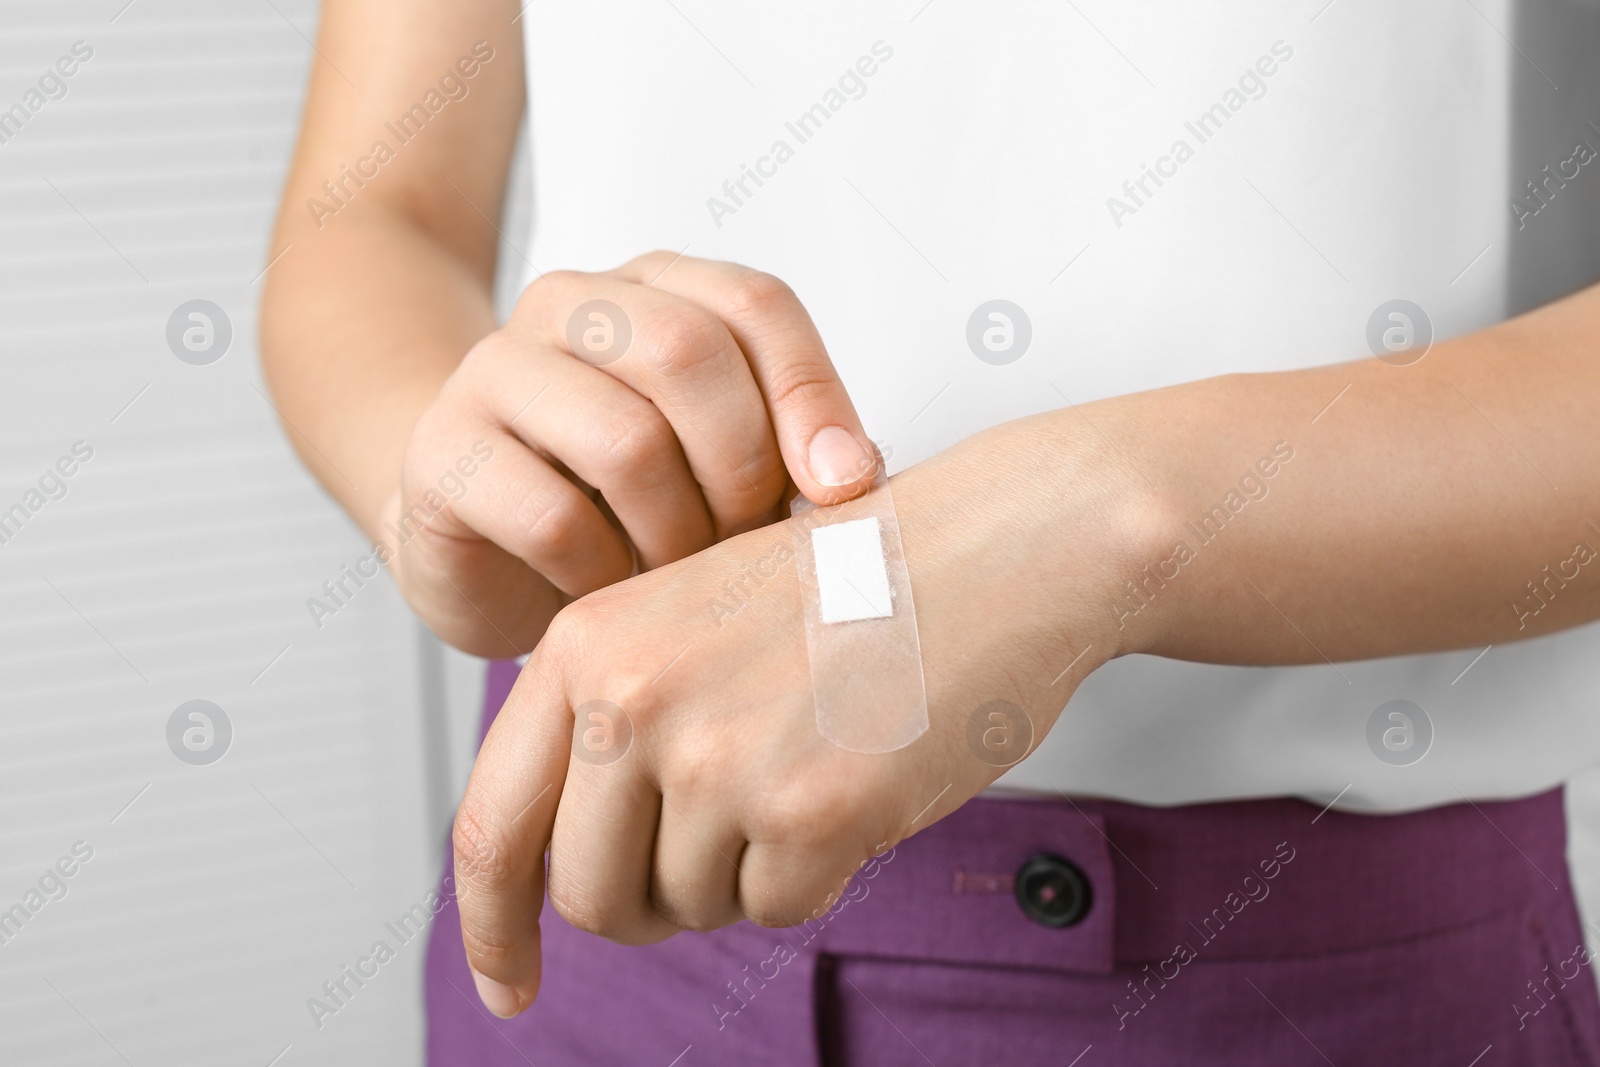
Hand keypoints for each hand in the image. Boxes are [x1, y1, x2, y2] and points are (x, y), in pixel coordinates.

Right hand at [381, 252, 878, 654]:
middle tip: (742, 541)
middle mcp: (568, 303)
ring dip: (676, 535)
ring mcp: (493, 371)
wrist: (476, 539)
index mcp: (653, 287)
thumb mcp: (719, 464)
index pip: (754, 304)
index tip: (844, 489)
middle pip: (689, 353)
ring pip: (626, 441)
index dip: (811, 396)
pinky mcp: (442, 454)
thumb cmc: (617, 501)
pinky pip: (553, 521)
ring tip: (674, 574)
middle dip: (742, 469)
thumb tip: (853, 477)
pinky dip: (603, 575)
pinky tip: (603, 590)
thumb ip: (789, 452)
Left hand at [449, 418, 1152, 1016]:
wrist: (993, 550)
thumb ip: (612, 723)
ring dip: (745, 871)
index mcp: (586, 645)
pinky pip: (780, 908)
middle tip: (719, 856)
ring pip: (688, 906)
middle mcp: (631, 699)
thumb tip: (571, 865)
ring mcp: (714, 756)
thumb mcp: (689, 618)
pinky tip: (853, 781)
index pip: (491, 824)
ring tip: (805, 770)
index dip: (491, 926)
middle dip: (646, 904)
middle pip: (587, 894)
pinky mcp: (805, 809)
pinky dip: (818, 870)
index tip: (509, 984)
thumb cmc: (858, 584)